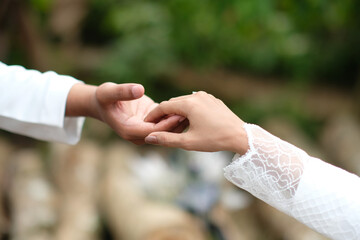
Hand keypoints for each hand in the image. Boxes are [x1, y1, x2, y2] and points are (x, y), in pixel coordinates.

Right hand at [66, 82, 185, 143]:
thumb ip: (122, 92)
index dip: (166, 124)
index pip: (151, 130)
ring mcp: (145, 128)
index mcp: (129, 130)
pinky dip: (177, 116)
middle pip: (162, 132)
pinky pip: (165, 121)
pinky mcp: (151, 121)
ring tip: (197, 111)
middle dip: (177, 124)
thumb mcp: (108, 92)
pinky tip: (191, 107)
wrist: (101, 103)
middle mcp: (139, 133)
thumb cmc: (102, 98)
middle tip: (195, 114)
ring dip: (180, 121)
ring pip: (166, 129)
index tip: (180, 116)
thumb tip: (140, 89)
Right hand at [144, 91, 248, 153]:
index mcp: (189, 104)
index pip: (164, 106)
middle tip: (157, 126)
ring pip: (184, 102)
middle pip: (173, 103)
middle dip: (164, 114)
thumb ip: (167, 139)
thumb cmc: (215, 139)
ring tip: (172, 126)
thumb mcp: (188, 142)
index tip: (146, 123)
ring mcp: (206, 96)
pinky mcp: (212, 100)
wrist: (240, 136)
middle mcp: (197, 96)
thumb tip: (148, 138)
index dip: (153, 115)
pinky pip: (195, 103)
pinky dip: (187, 111)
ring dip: (176, 113)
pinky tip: (187, 122)